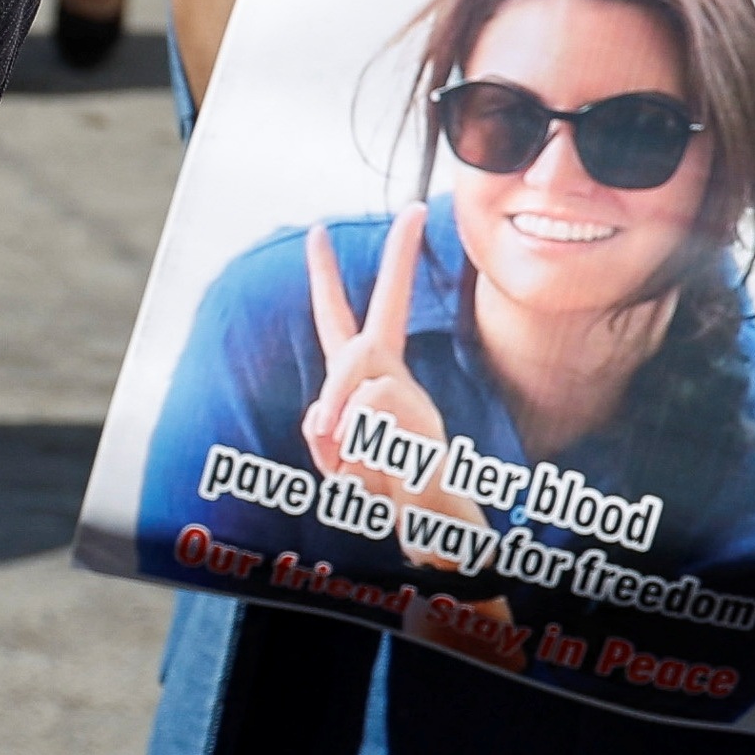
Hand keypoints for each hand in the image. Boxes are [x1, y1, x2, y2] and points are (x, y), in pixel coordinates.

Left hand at [300, 208, 455, 538]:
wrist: (433, 526)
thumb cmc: (381, 487)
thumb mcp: (333, 454)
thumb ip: (322, 427)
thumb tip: (327, 414)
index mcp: (369, 379)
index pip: (346, 320)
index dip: (330, 276)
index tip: (321, 228)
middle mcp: (395, 381)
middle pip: (363, 339)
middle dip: (370, 297)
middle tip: (327, 229)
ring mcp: (415, 402)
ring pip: (361, 378)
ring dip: (341, 423)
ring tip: (355, 461)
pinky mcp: (425, 427)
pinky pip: (373, 412)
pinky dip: (358, 444)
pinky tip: (377, 470)